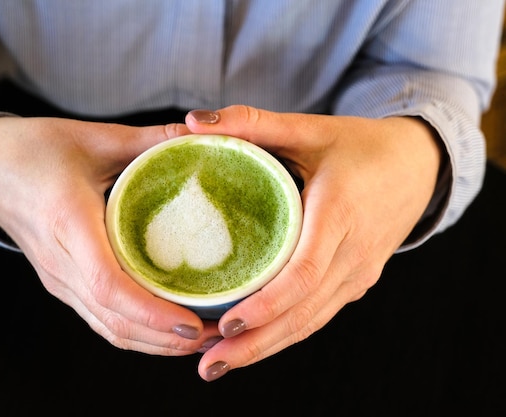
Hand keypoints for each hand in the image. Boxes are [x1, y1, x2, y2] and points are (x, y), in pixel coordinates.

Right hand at [0, 116, 221, 354]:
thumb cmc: (35, 150)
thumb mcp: (95, 138)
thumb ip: (150, 140)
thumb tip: (200, 135)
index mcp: (69, 221)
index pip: (108, 284)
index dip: (151, 312)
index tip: (192, 322)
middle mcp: (60, 261)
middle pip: (112, 318)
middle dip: (164, 338)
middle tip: (213, 334)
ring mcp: (56, 278)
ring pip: (105, 327)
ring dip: (151, 342)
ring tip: (196, 339)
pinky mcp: (59, 282)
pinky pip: (97, 318)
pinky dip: (132, 333)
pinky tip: (161, 332)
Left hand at [185, 105, 441, 380]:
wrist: (417, 165)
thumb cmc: (360, 146)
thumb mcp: (310, 128)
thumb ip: (254, 123)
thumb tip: (194, 122)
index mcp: (339, 214)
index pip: (303, 274)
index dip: (266, 304)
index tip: (227, 323)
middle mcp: (353, 254)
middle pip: (303, 312)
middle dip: (256, 343)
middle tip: (208, 364)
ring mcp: (359, 274)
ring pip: (311, 322)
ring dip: (267, 347)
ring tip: (220, 364)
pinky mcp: (358, 281)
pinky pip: (320, 314)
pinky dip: (286, 333)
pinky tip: (255, 344)